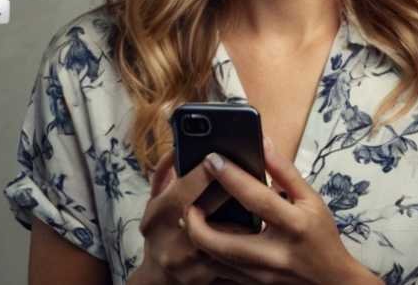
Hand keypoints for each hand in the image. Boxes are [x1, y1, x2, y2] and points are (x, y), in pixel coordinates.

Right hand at [131, 151, 252, 284]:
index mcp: (158, 216)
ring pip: (228, 236)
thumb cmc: (158, 232)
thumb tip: (179, 146)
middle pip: (210, 210)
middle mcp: (173, 240)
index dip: (206, 171)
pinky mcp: (208, 276)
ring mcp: (191, 262)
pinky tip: (263, 229)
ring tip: (264, 199)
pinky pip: (236, 256)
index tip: (222, 155)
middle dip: (232, 190)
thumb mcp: (153, 201)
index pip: (185, 189)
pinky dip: (250, 242)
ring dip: (247, 217)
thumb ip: (164, 173)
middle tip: (250, 172)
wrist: (158, 277)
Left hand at [184, 138, 378, 284]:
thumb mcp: (311, 200)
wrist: (332, 282)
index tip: (212, 159)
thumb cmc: (321, 236)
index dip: (231, 177)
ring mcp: (261, 275)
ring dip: (196, 236)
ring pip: (213, 259)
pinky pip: (219, 271)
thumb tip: (263, 141)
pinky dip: (207, 252)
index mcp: (294, 225)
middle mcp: (275, 253)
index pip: (257, 198)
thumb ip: (285, 172)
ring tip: (190, 215)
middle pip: (220, 241)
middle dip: (195, 220)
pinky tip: (203, 236)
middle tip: (188, 200)